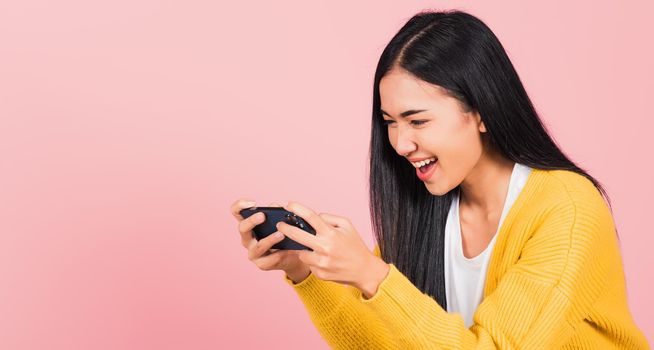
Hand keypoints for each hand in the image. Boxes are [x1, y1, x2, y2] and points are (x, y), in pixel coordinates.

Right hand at [230, 198, 310, 282]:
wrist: (294, 255)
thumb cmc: (284, 234)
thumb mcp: (282, 222)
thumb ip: (277, 213)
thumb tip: (275, 205)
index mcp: (249, 225)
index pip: (236, 212)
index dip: (240, 205)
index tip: (253, 202)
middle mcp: (247, 238)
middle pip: (242, 228)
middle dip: (251, 221)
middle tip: (263, 216)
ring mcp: (253, 252)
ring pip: (258, 246)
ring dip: (269, 240)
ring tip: (281, 234)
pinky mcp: (262, 264)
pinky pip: (269, 260)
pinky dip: (277, 254)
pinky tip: (285, 251)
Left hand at [275, 200, 389, 296]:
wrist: (364, 271)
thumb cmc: (355, 245)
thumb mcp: (347, 226)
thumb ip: (329, 218)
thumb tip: (314, 216)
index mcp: (331, 233)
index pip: (310, 217)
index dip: (297, 208)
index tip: (287, 204)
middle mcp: (325, 247)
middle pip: (297, 235)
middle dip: (285, 228)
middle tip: (279, 225)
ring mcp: (321, 262)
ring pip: (301, 252)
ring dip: (304, 249)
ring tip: (315, 249)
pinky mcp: (320, 274)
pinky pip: (309, 264)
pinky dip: (313, 260)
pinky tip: (324, 261)